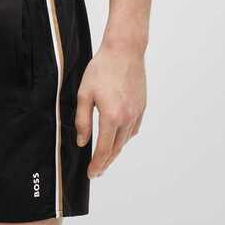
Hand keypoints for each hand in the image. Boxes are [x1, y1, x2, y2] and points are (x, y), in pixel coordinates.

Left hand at [75, 40, 146, 177]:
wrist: (124, 50)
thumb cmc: (102, 69)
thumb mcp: (84, 93)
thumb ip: (82, 120)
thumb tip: (82, 142)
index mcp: (111, 117)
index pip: (104, 150)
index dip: (97, 165)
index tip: (91, 174)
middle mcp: (127, 118)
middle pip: (116, 149)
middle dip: (106, 162)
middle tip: (97, 171)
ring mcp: (137, 112)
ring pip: (126, 140)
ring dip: (115, 150)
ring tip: (105, 155)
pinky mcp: (142, 106)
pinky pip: (133, 128)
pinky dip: (125, 137)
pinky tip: (118, 136)